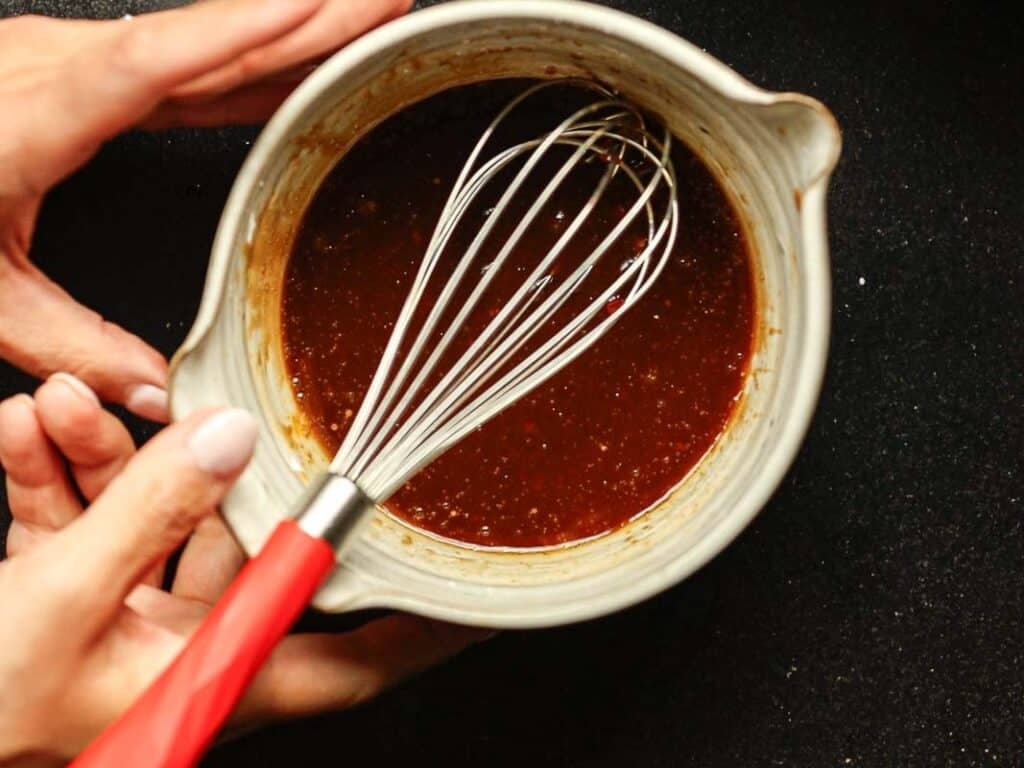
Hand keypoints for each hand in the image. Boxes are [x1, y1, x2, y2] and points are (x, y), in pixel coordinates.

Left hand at [0, 0, 409, 420]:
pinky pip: (181, 62)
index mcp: (31, 115)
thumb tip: (159, 396)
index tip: (321, 5)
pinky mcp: (78, 73)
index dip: (242, 35)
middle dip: (304, 13)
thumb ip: (70, 344)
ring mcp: (68, 62)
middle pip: (201, 35)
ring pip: (199, 41)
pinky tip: (290, 66)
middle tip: (387, 0)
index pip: (153, 64)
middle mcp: (55, 70)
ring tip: (364, 21)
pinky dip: (245, 60)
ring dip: (287, 28)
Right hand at [0, 375, 487, 764]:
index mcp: (207, 682)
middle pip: (241, 553)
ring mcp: (130, 628)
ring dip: (106, 459)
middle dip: (203, 470)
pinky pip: (88, 529)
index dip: (416, 632)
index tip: (469, 591)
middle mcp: (182, 657)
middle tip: (210, 410)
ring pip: (153, 524)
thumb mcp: (58, 601)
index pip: (349, 664)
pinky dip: (58, 482)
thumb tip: (226, 441)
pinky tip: (31, 434)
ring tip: (67, 404)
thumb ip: (148, 513)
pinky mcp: (77, 603)